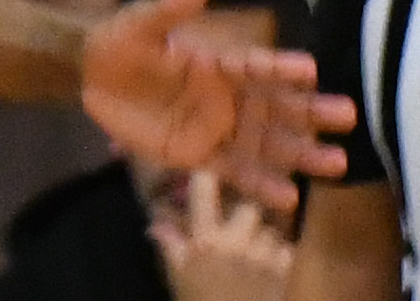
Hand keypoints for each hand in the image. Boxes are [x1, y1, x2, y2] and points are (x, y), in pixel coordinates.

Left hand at [81, 0, 351, 212]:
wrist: (89, 76)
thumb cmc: (121, 41)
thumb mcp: (141, 22)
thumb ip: (170, 6)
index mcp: (218, 64)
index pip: (256, 66)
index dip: (281, 68)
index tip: (310, 70)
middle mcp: (228, 98)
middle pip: (276, 108)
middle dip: (311, 113)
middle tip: (348, 117)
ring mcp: (217, 129)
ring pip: (266, 144)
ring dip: (300, 154)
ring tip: (335, 164)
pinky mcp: (199, 155)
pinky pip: (234, 171)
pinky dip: (260, 185)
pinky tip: (289, 197)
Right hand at [152, 173, 294, 300]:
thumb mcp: (179, 277)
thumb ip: (171, 246)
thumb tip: (156, 223)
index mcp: (207, 238)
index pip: (205, 191)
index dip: (207, 174)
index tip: (206, 166)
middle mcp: (237, 240)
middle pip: (251, 205)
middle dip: (247, 207)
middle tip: (238, 212)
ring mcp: (265, 255)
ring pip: (273, 226)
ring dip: (265, 229)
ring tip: (255, 237)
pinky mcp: (285, 272)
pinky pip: (289, 248)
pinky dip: (282, 249)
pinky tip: (272, 255)